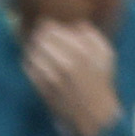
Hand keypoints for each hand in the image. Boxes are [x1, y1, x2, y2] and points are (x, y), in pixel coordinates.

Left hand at [23, 16, 120, 135]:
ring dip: (31, 47)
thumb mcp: (106, 54)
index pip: (56, 32)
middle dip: (38, 35)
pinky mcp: (42, 87)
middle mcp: (66, 62)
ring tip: (33, 44)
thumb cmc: (100, 81)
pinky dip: (28, 61)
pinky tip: (31, 59)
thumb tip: (76, 24)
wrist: (93, 111)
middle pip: (42, 41)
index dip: (48, 26)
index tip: (46, 23)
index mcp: (82, 51)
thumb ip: (92, 36)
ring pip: (33, 54)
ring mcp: (52, 76)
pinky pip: (29, 69)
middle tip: (37, 32)